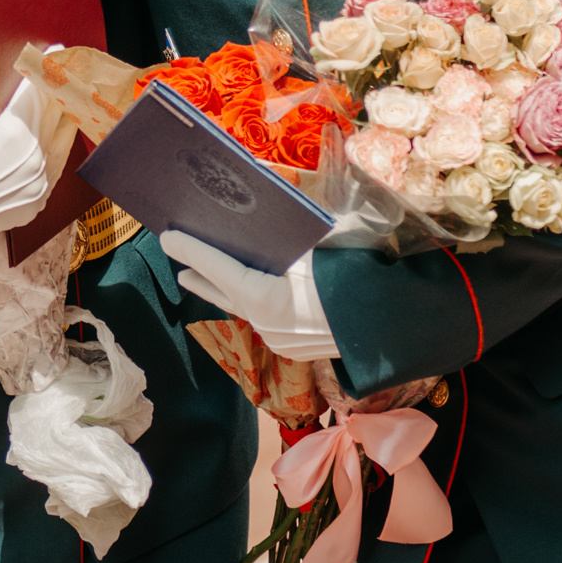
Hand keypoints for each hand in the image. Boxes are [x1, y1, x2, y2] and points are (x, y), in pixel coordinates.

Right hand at [0, 81, 46, 271]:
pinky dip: (55, 148)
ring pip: (63, 141)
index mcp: (16, 133)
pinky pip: (55, 167)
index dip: (47, 69)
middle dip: (61, 90)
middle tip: (65, 71)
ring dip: (64, 118)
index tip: (55, 51)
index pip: (39, 93)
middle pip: (58, 114)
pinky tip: (54, 136)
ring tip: (65, 100)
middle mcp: (35, 157)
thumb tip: (9, 111)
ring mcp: (40, 182)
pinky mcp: (38, 200)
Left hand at [158, 230, 339, 359]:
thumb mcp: (318, 250)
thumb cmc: (355, 281)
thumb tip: (267, 215)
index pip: (220, 267)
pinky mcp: (293, 348)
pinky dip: (247, 303)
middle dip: (197, 274)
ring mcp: (278, 340)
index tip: (168, 236)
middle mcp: (266, 324)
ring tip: (193, 277)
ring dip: (218, 290)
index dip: (193, 249)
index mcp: (266, 299)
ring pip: (240, 308)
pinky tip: (243, 293)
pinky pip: (262, 319)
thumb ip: (289, 237)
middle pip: (222, 292)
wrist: (393, 325)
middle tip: (174, 260)